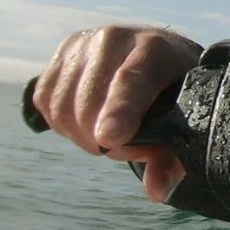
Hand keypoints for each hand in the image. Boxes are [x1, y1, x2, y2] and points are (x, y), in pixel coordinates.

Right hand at [31, 25, 200, 202]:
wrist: (158, 57)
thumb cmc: (173, 93)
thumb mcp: (184, 120)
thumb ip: (171, 158)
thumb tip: (156, 191)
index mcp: (155, 49)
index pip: (131, 81)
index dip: (119, 111)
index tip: (109, 139)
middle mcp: (115, 38)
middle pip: (89, 104)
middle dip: (106, 142)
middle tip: (128, 147)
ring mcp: (84, 42)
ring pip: (62, 107)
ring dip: (82, 135)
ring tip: (110, 133)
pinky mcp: (60, 53)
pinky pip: (45, 101)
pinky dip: (62, 122)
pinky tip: (87, 120)